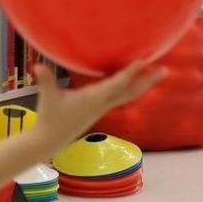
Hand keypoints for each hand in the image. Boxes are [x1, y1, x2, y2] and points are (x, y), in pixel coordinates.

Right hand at [28, 64, 164, 151]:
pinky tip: (137, 80)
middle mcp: (103, 103)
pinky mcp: (102, 109)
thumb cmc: (49, 117)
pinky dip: (132, 87)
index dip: (130, 73)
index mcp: (93, 98)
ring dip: (144, 83)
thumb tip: (37, 66)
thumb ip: (45, 80)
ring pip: (129, 94)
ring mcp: (104, 107)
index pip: (116, 84)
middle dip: (148, 80)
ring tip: (158, 73)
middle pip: (131, 90)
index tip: (143, 61)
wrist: (51, 140)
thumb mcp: (47, 97)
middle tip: (166, 70)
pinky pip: (122, 96)